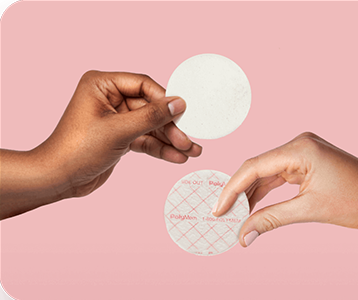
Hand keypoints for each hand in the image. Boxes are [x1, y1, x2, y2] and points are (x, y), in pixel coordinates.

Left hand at [0, 71, 201, 218]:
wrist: (59, 179)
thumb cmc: (77, 150)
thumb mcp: (119, 131)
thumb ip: (151, 116)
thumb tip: (178, 104)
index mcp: (102, 85)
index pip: (143, 85)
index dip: (164, 100)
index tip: (183, 113)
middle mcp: (110, 98)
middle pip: (150, 108)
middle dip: (170, 127)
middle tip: (188, 140)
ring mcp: (116, 118)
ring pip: (150, 125)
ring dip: (169, 140)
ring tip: (191, 151)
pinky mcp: (120, 136)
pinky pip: (144, 139)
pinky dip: (159, 148)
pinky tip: (176, 157)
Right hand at [212, 132, 357, 246]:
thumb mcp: (311, 210)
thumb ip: (272, 219)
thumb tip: (245, 235)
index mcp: (299, 150)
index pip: (254, 167)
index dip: (232, 189)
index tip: (218, 209)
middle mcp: (297, 146)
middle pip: (256, 169)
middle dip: (238, 193)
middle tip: (222, 215)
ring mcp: (300, 153)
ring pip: (265, 174)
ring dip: (249, 194)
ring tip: (233, 214)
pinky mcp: (304, 163)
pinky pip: (277, 177)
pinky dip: (264, 192)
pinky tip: (251, 206)